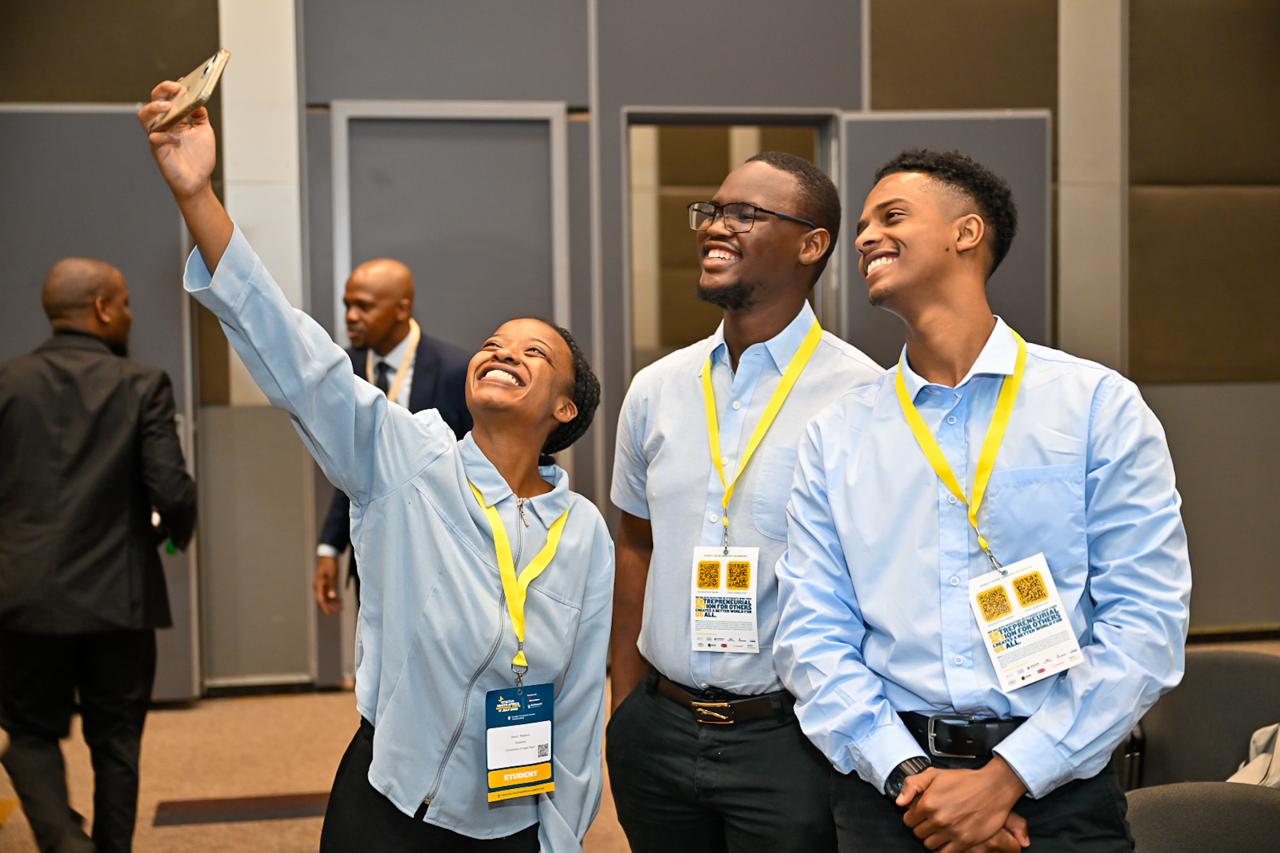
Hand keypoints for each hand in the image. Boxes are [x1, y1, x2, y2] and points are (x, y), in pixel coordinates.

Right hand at [137, 80, 216, 199]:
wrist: (198, 181)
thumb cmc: (200, 158)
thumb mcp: (204, 131)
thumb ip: (200, 115)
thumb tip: (198, 99)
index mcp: (175, 118)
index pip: (168, 97)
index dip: (172, 88)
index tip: (182, 82)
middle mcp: (164, 125)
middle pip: (154, 101)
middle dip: (162, 91)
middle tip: (176, 88)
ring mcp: (158, 136)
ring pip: (144, 116)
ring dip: (154, 108)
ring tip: (168, 106)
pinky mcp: (157, 150)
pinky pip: (154, 138)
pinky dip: (164, 136)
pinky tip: (176, 138)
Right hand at [314, 556, 341, 614]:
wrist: (328, 555)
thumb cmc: (330, 564)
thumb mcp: (332, 575)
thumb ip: (332, 586)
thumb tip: (332, 597)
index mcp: (319, 585)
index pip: (321, 599)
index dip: (326, 607)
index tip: (331, 613)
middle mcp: (318, 586)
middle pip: (323, 600)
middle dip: (330, 606)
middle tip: (338, 611)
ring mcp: (321, 585)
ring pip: (326, 597)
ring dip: (332, 603)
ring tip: (340, 607)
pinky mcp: (325, 583)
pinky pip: (328, 593)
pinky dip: (333, 597)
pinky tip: (339, 600)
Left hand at [899, 757, 1027, 850]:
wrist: (993, 787)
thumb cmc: (966, 781)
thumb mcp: (935, 774)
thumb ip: (913, 785)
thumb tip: (900, 801)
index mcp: (928, 803)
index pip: (908, 820)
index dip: (913, 816)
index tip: (920, 814)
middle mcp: (938, 819)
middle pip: (918, 833)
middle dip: (922, 827)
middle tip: (932, 820)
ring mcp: (952, 832)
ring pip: (929, 845)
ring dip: (932, 838)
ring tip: (940, 829)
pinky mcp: (965, 841)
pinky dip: (943, 849)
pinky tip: (947, 839)